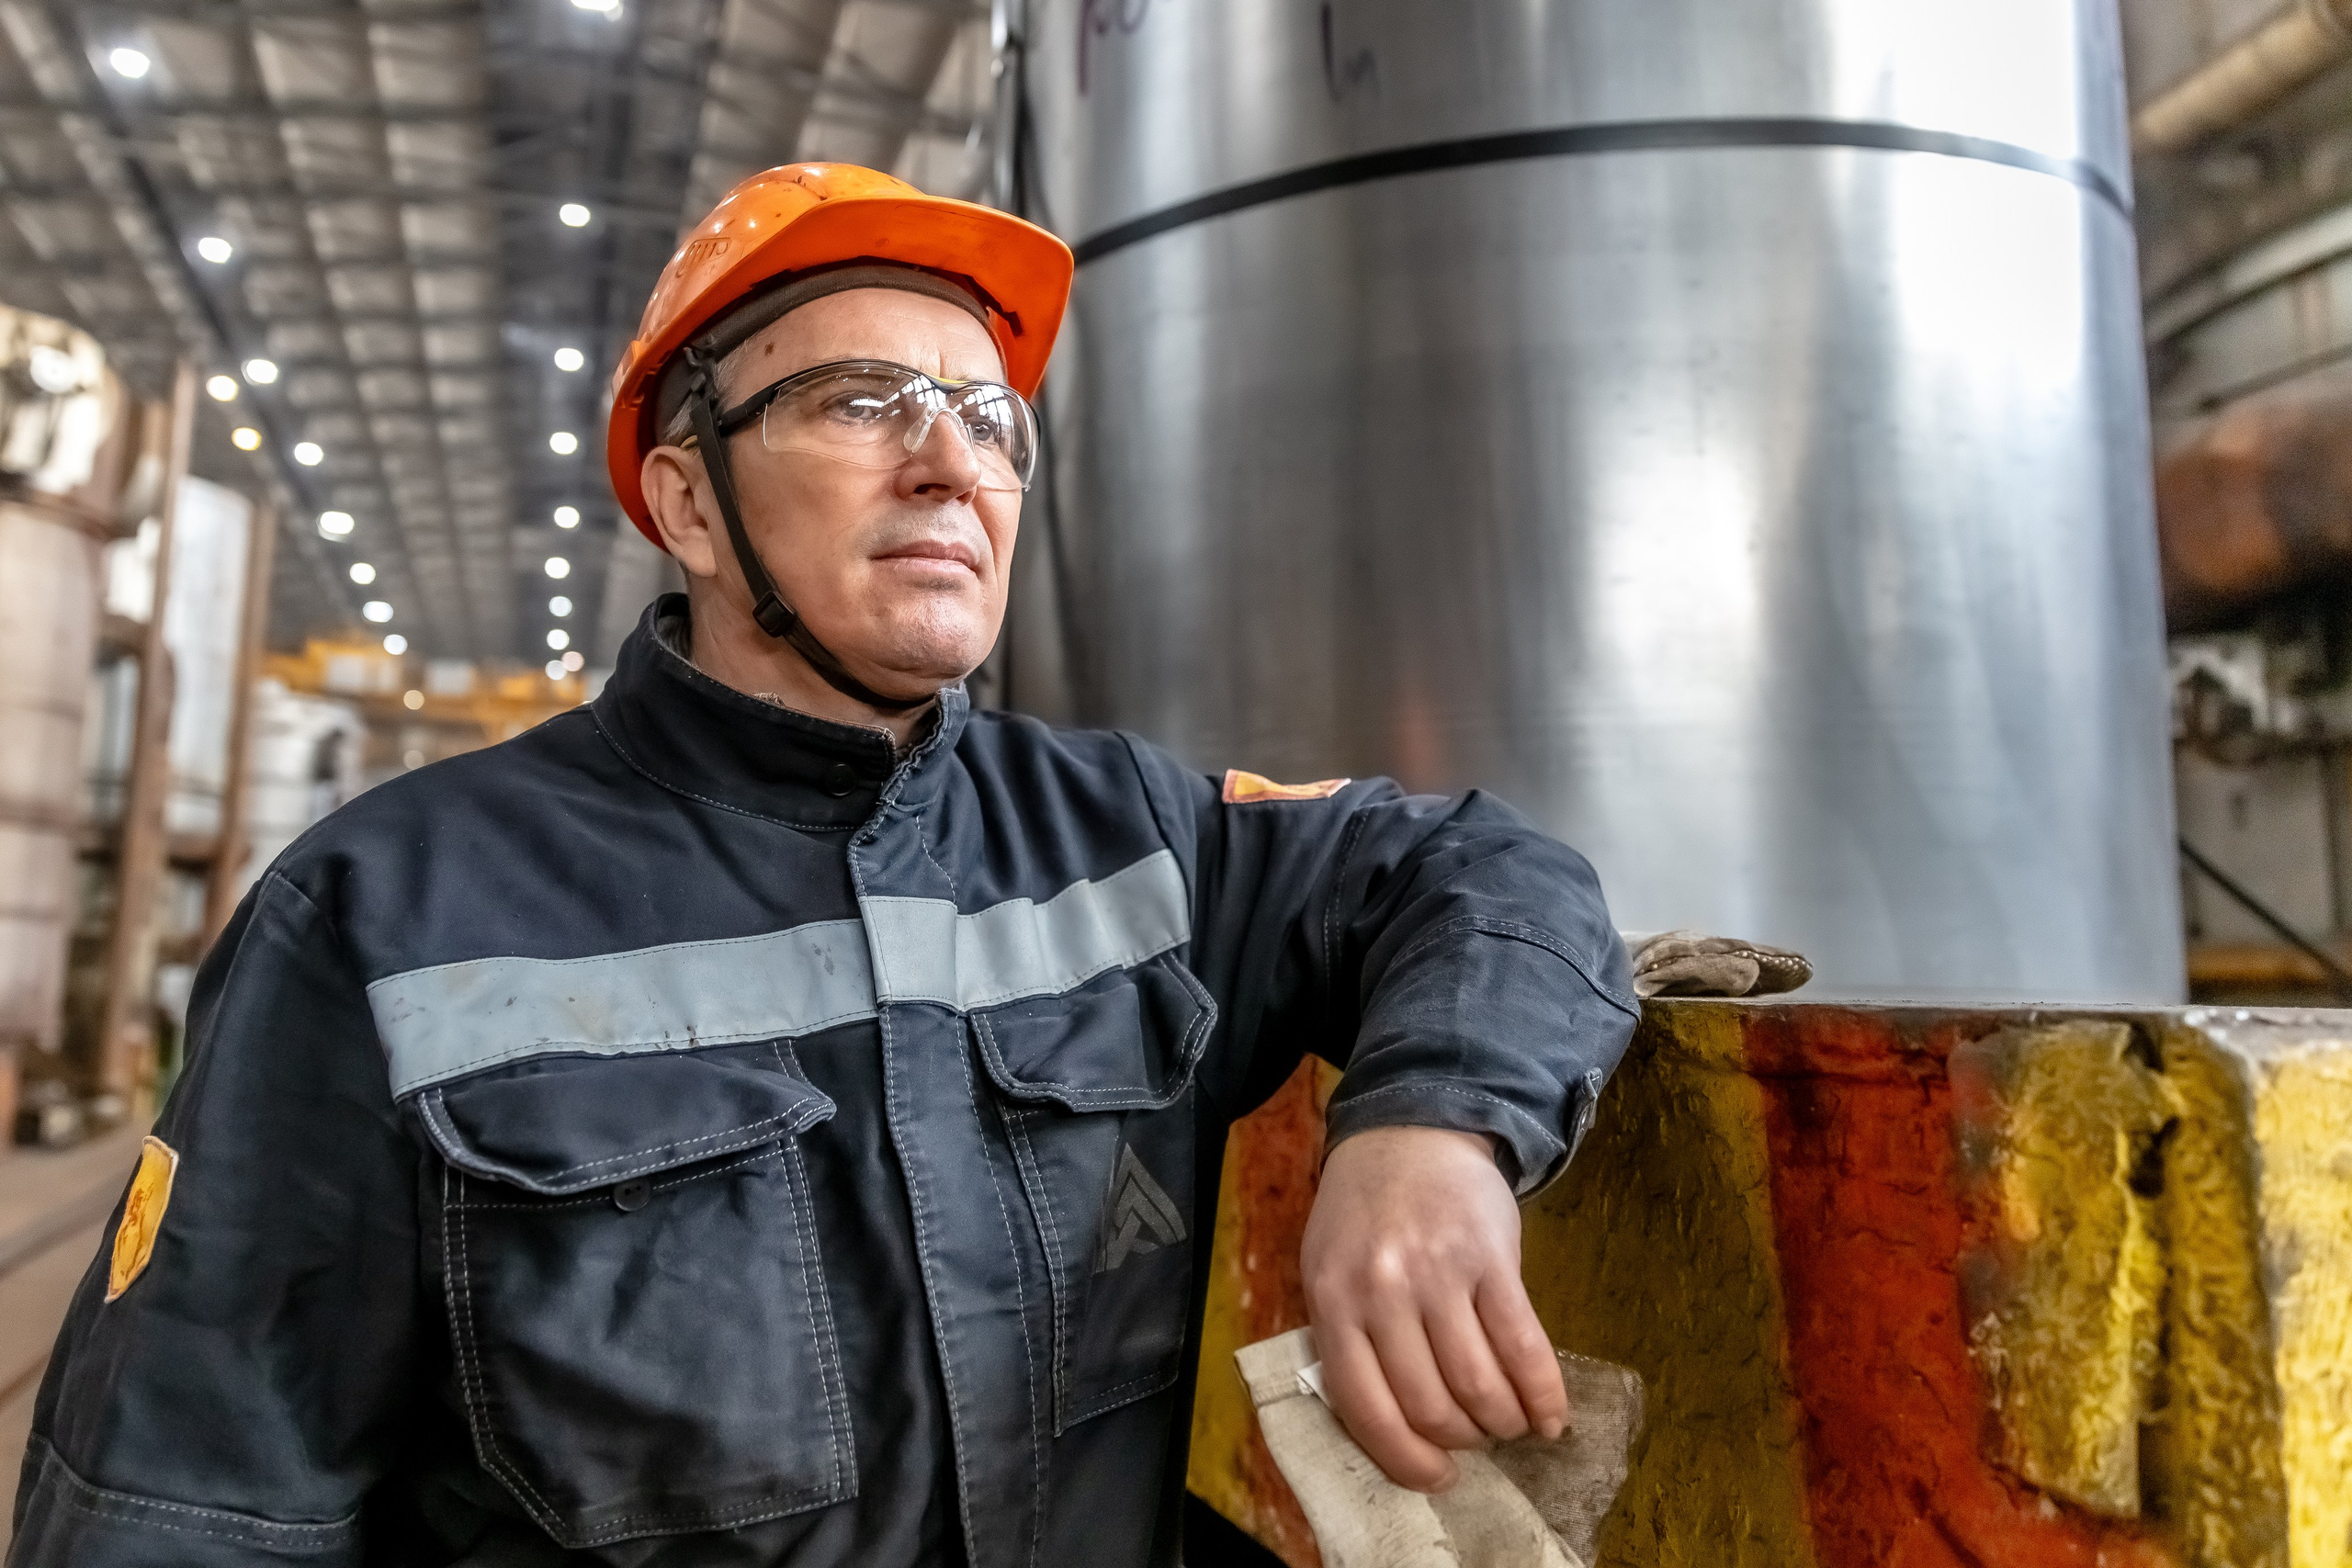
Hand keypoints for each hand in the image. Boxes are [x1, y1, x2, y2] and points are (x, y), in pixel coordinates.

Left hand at [1299, 1125, 1565, 1492]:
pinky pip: (1523, 1345)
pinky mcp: (1491, 1260)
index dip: (1405, 1459)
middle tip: (1476, 1442)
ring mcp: (1439, 1274)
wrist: (1413, 1131)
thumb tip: (1392, 1429)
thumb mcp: (1329, 1268)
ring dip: (1502, 1423)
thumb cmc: (1366, 1213)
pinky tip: (1551, 1417)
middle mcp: (1382, 1292)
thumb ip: (1348, 1338)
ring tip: (1510, 1427)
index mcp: (1333, 1301)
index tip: (1436, 1478)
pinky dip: (1543, 1394)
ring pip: (1478, 1385)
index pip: (1366, 1408)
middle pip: (1429, 1405)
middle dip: (1461, 1441)